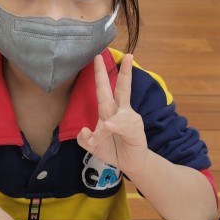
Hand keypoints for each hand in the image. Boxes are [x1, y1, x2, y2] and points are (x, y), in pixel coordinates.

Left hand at [76, 54, 148, 175]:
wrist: (131, 163)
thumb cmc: (113, 150)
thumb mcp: (93, 146)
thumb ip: (84, 140)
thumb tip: (84, 130)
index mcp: (109, 111)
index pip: (104, 89)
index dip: (100, 74)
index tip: (97, 57)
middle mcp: (121, 111)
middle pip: (122, 88)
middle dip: (123, 72)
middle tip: (126, 56)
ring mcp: (130, 119)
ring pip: (119, 113)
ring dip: (108, 123)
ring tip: (102, 132)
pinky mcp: (135, 130)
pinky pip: (122, 126)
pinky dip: (115, 126)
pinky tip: (109, 127)